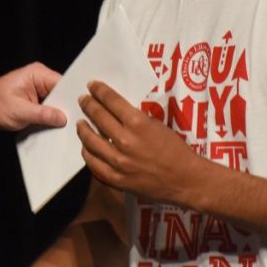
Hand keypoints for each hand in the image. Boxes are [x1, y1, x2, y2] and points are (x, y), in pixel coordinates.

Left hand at [0, 62, 66, 131]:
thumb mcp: (20, 112)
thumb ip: (43, 114)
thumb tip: (63, 117)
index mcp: (37, 73)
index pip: (63, 83)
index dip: (71, 98)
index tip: (78, 112)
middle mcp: (39, 77)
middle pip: (62, 93)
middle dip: (65, 107)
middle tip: (72, 123)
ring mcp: (38, 88)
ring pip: (57, 101)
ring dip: (58, 113)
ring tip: (64, 126)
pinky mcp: (36, 98)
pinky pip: (49, 106)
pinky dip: (51, 116)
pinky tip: (54, 125)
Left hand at [77, 80, 201, 205]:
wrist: (185, 180)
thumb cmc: (176, 150)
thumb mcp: (157, 125)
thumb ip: (135, 119)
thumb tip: (116, 110)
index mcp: (138, 123)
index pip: (111, 100)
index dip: (99, 91)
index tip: (92, 86)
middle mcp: (125, 140)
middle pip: (98, 117)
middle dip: (88, 105)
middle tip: (83, 100)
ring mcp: (118, 161)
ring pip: (90, 141)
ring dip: (83, 129)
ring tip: (80, 123)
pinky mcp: (116, 179)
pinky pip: (94, 163)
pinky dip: (87, 153)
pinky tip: (86, 147)